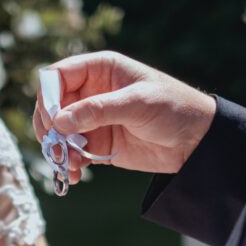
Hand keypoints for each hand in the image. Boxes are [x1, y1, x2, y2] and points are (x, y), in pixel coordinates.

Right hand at [32, 51, 216, 181]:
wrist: (197, 140)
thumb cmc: (173, 107)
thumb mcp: (137, 103)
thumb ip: (98, 110)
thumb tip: (60, 121)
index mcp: (100, 69)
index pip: (57, 76)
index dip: (49, 97)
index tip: (54, 121)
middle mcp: (91, 92)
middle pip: (52, 107)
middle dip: (50, 128)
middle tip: (56, 147)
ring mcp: (93, 120)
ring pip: (59, 133)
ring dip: (57, 150)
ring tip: (69, 166)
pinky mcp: (98, 144)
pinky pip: (73, 153)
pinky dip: (69, 164)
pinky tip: (74, 175)